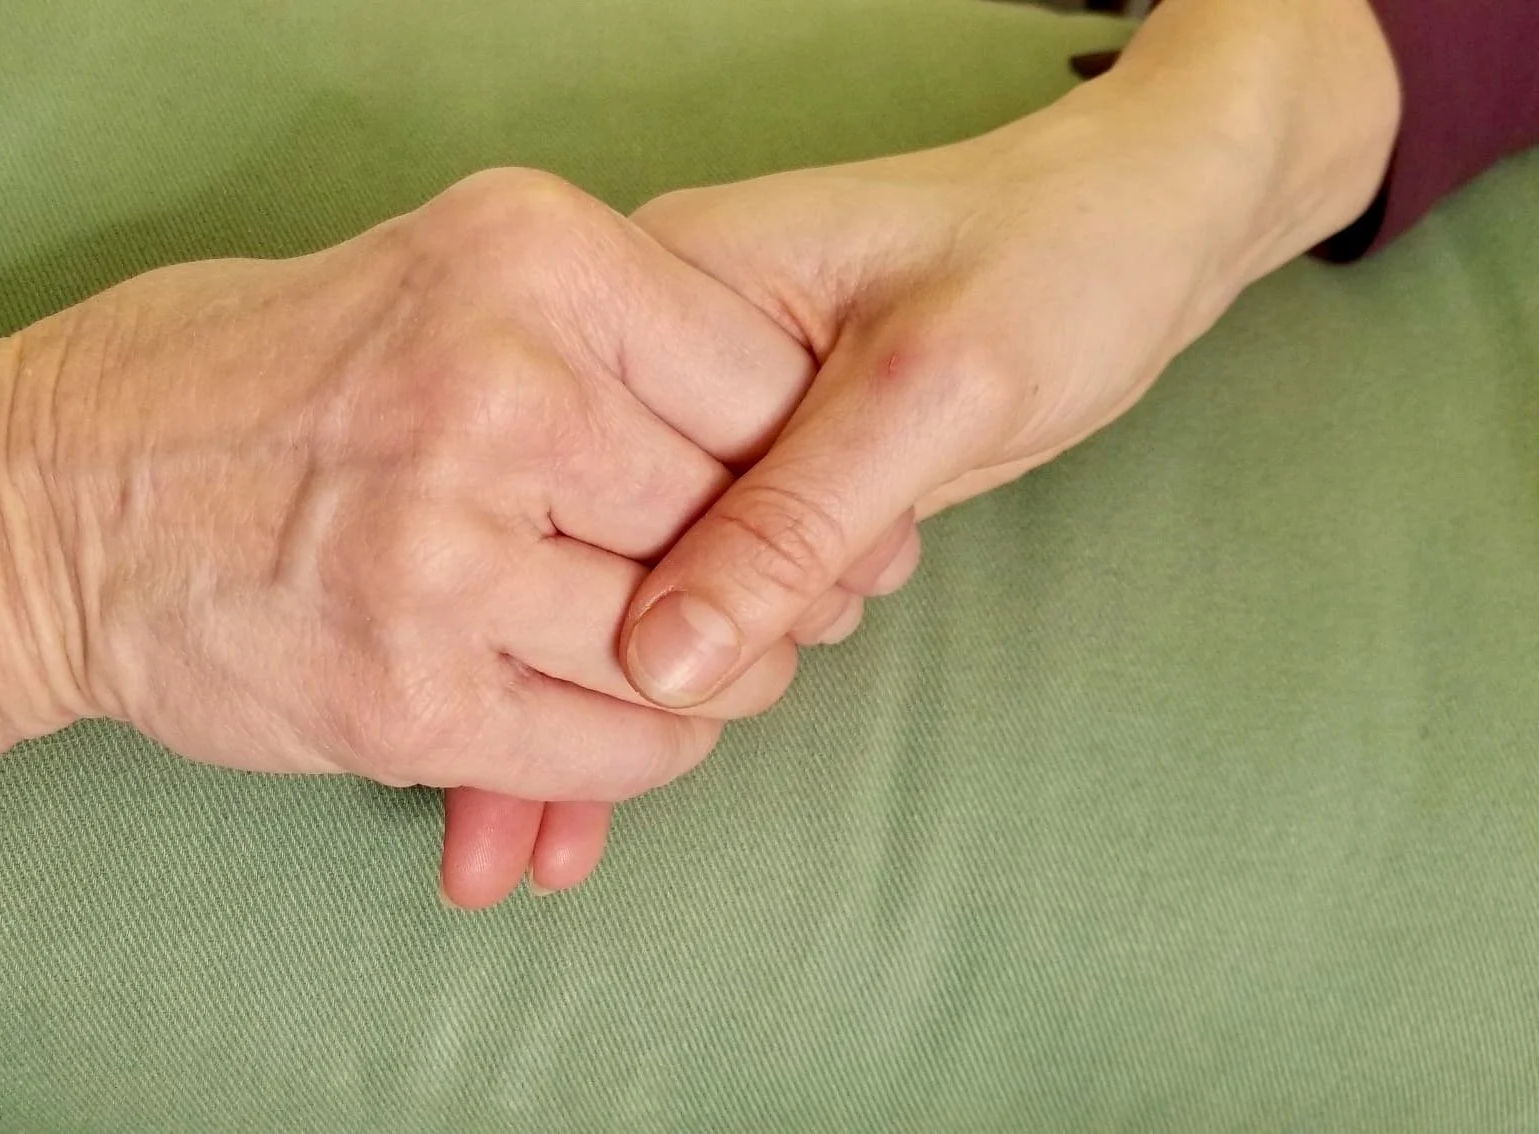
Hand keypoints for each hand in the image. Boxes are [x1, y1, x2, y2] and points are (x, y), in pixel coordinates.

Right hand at [0, 170, 836, 817]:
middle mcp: (496, 392)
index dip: (808, 458)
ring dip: (713, 673)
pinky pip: (611, 747)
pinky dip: (641, 750)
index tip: (814, 502)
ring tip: (685, 659)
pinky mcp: (407, 692)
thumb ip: (594, 336)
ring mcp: (447, 553)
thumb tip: (772, 429)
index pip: (766, 378)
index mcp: (522, 260)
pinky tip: (613, 719)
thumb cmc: (232, 381)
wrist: (42, 500)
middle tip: (770, 599)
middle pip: (737, 515)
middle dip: (773, 576)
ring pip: (692, 648)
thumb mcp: (427, 277)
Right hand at [456, 0, 1400, 900]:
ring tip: (509, 854)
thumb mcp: (934, 386)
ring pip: (605, 586)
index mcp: (663, 282)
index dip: (567, 598)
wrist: (1129, 233)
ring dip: (571, 714)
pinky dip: (644, 685)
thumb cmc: (1052, 266)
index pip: (568, 455)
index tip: (546, 730)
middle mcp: (648, 361)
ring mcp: (687, 427)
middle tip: (509, 836)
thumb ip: (798, 516)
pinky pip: (672, 593)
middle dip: (539, 687)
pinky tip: (586, 792)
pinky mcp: (740, 478)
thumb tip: (667, 660)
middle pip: (562, 541)